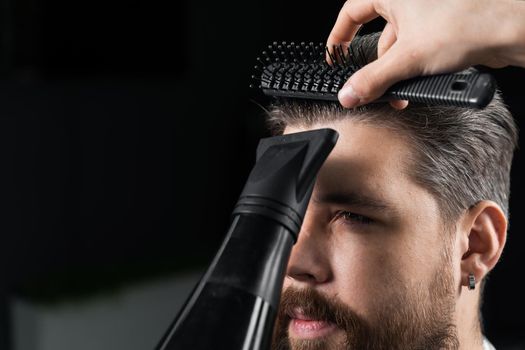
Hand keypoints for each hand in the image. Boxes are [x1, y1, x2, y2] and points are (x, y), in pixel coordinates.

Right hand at [327, 0, 524, 107]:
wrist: (511, 29)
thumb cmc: (465, 23)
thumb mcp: (407, 58)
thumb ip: (372, 80)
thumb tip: (349, 94)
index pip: (352, 12)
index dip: (340, 37)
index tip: (335, 58)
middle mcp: (408, 1)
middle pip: (378, 37)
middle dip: (377, 68)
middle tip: (374, 90)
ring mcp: (427, 14)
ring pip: (400, 47)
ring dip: (397, 74)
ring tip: (402, 95)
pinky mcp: (443, 28)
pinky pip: (418, 50)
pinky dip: (414, 68)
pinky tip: (419, 84)